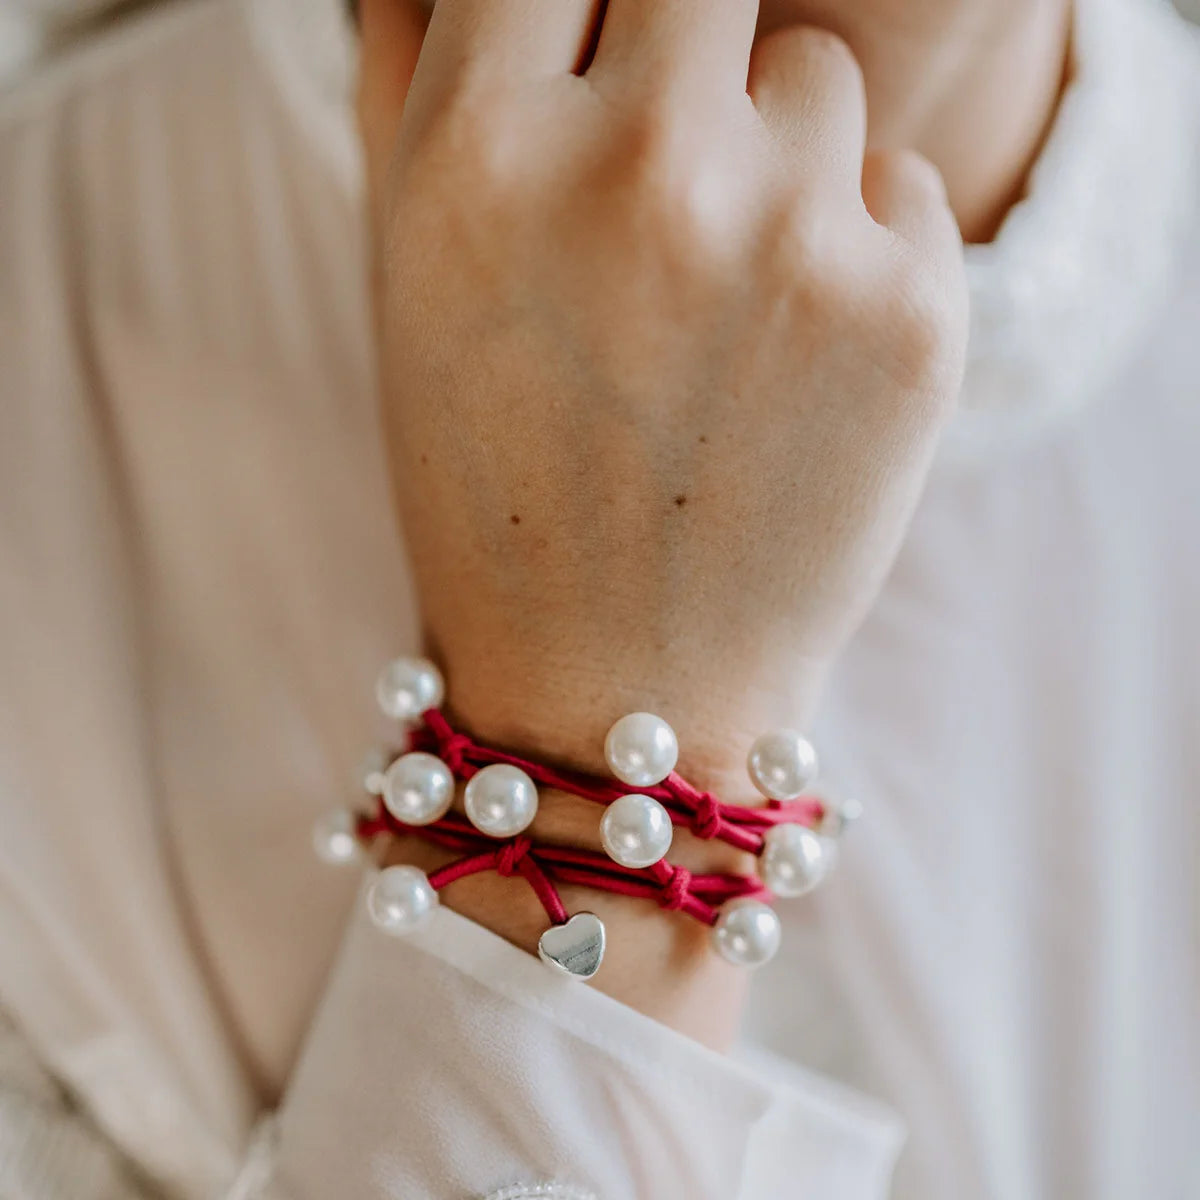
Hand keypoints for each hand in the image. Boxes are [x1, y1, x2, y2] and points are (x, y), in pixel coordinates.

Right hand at [358, 0, 966, 787]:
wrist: (618, 683)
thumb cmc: (494, 491)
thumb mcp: (408, 290)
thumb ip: (417, 84)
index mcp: (480, 158)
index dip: (573, 11)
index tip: (587, 59)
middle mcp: (639, 176)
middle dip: (684, 52)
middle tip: (665, 163)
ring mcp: (789, 241)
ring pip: (816, 77)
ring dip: (777, 154)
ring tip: (725, 296)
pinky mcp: (912, 314)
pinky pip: (899, 185)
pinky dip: (855, 244)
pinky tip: (793, 358)